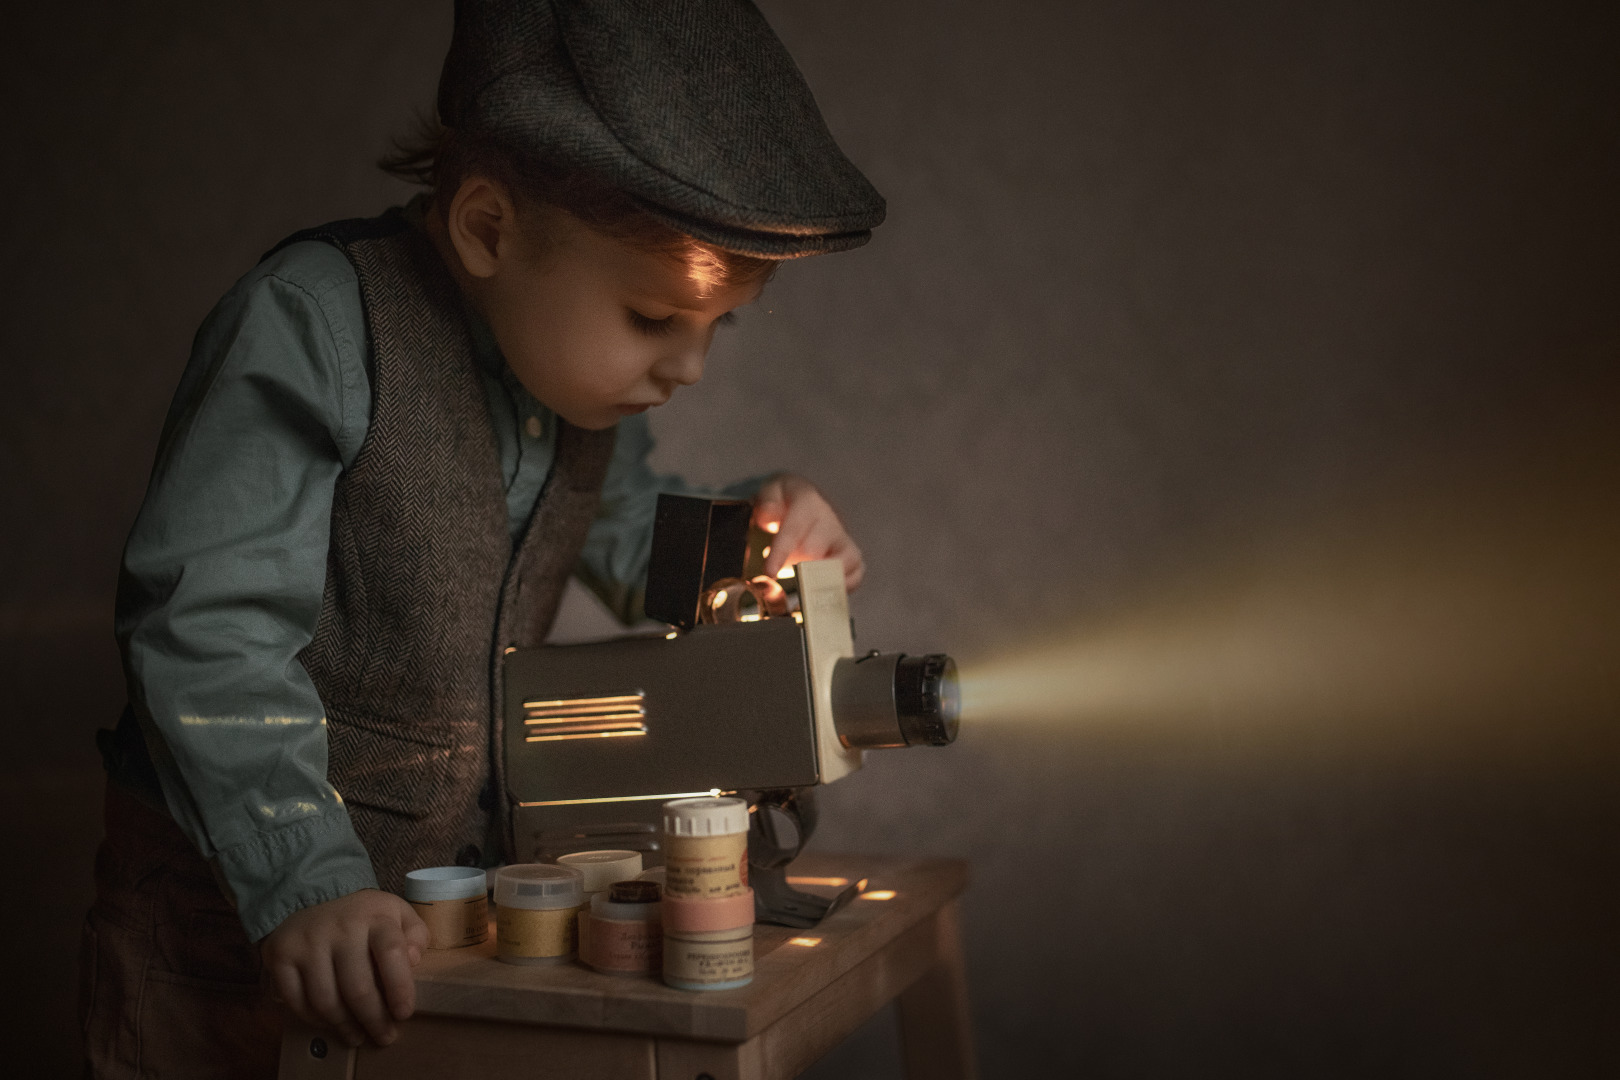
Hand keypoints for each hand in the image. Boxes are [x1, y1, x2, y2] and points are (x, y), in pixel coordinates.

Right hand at [261, 888, 428, 1047]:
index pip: (391, 952)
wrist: (310, 893)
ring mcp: (308, 942)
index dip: (399, 988)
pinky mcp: (281, 955)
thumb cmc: (363, 915)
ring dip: (344, 1025)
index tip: (404, 1014)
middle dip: (374, 1020)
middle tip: (384, 1037)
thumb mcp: (396, 913)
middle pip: (358, 987)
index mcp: (375, 916)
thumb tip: (414, 959)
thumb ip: (415, 934)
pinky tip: (329, 1023)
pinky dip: (314, 1019)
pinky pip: (297, 1001)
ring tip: (357, 1036)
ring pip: (326, 1000)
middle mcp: (340, 927)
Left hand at [753, 474, 863, 591]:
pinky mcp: (851, 554)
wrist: (798, 503)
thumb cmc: (780, 502)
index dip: (781, 552)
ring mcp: (842, 537)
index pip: (795, 529)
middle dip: (796, 568)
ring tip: (802, 589)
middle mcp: (829, 518)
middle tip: (779, 578)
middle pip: (816, 551)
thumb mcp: (767, 493)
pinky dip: (843, 586)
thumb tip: (768, 521)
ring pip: (843, 562)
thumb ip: (766, 504)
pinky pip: (857, 573)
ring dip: (821, 579)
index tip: (770, 572)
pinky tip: (821, 593)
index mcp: (807, 500)